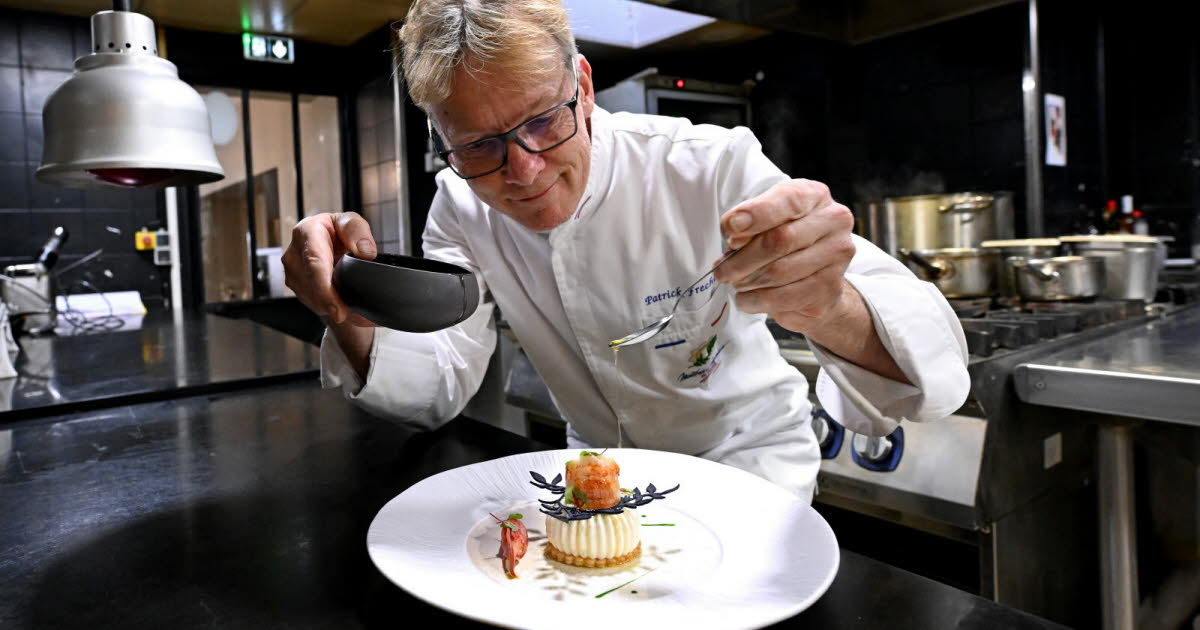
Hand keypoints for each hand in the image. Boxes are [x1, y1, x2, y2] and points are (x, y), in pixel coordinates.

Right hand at [282, 211, 377, 326]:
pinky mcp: (295, 285)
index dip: (325, 289)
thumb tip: (365, 251)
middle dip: (327, 303)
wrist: (329, 241)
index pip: (313, 263)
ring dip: (326, 306)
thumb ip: (357, 231)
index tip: (337, 308)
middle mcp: (294, 252)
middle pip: (309, 284)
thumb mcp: (351, 223)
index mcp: (307, 232)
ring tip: (344, 309)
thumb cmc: (338, 231)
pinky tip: (335, 305)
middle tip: (344, 315)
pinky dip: (324, 306)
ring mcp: (291, 271)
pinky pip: (309, 301)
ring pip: (308, 296)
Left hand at [712, 179, 855, 333]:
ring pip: (779, 273)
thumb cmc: (784, 239)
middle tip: (722, 271)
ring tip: (736, 283)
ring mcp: (837, 256)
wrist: (815, 276)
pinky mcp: (830, 290)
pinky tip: (748, 298)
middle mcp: (833, 221)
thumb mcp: (764, 219)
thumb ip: (749, 221)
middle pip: (780, 240)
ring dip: (747, 282)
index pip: (787, 201)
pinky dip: (756, 301)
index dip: (755, 214)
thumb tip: (734, 232)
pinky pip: (783, 298)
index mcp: (814, 195)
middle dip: (743, 258)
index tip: (730, 227)